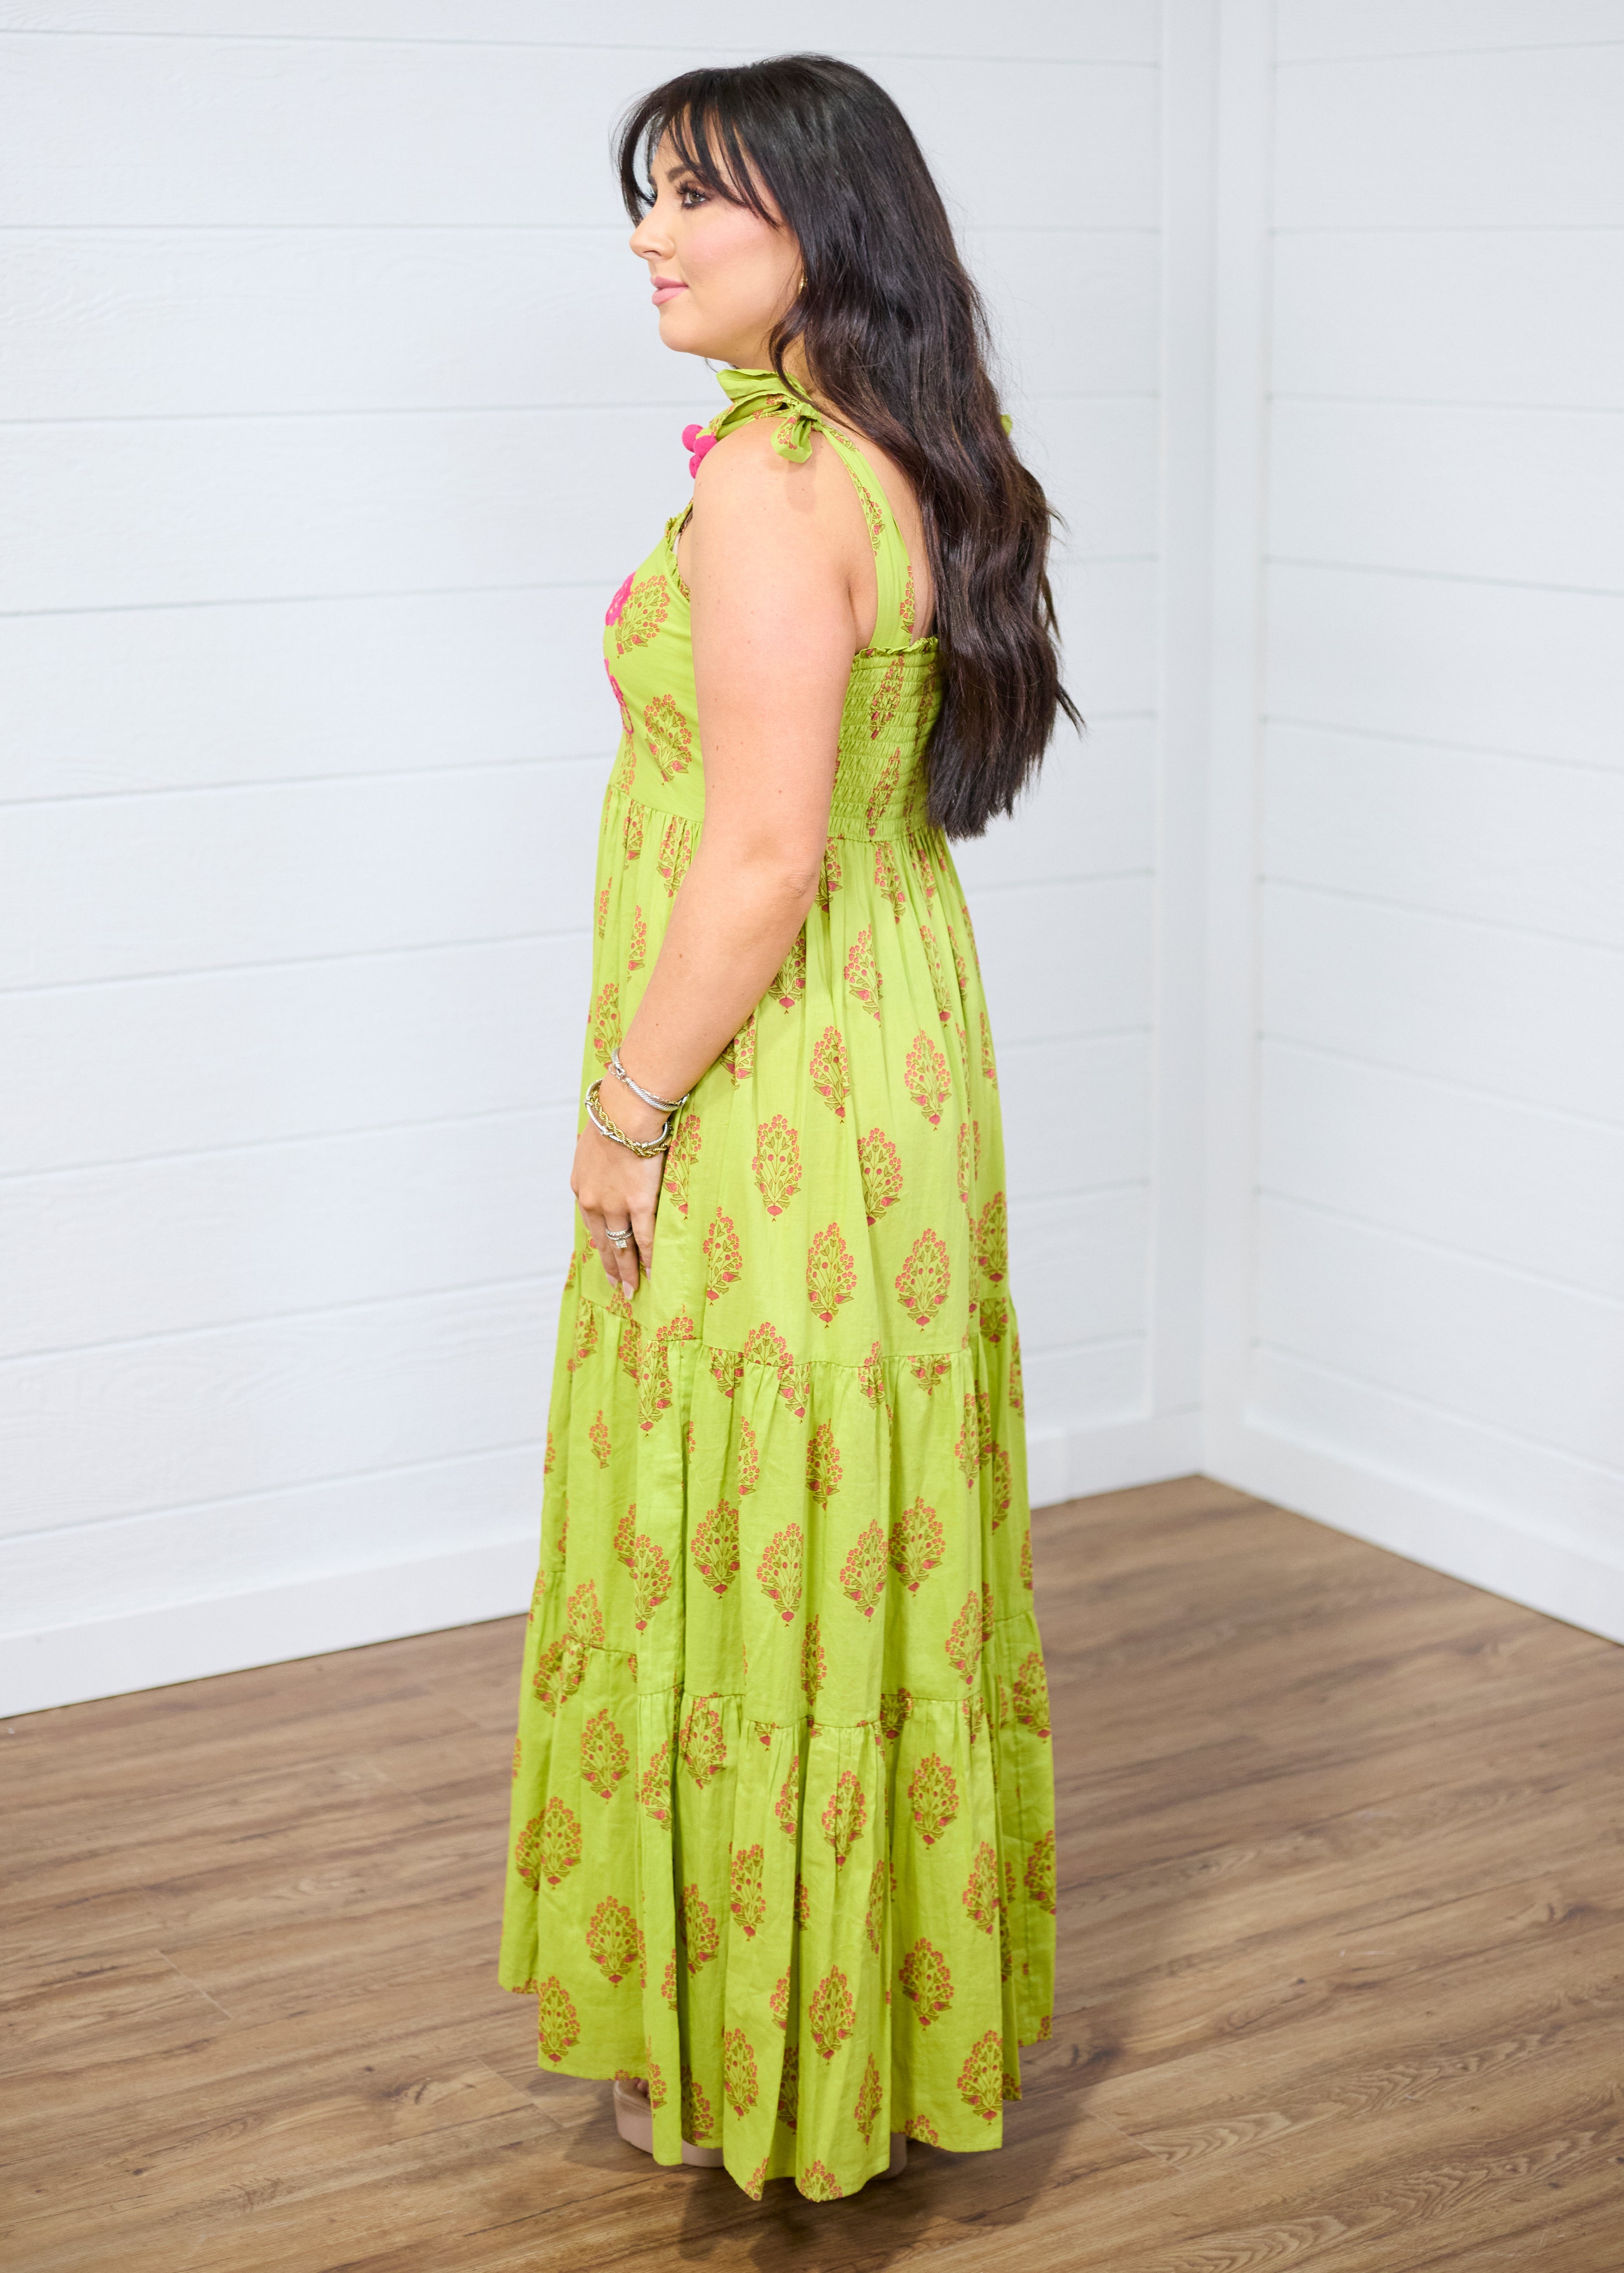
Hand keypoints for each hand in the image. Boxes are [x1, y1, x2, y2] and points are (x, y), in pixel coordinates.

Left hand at [571, 1080, 668, 1300]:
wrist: (625, 1113)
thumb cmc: (613, 1120)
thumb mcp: (594, 1144)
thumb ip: (598, 1162)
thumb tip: (605, 1161)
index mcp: (581, 1188)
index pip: (591, 1223)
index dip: (599, 1243)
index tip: (604, 1257)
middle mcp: (593, 1202)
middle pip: (602, 1241)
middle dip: (610, 1266)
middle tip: (616, 1286)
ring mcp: (615, 1206)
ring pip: (621, 1246)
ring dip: (627, 1270)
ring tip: (631, 1289)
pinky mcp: (638, 1205)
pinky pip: (643, 1238)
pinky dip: (647, 1258)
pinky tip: (650, 1272)